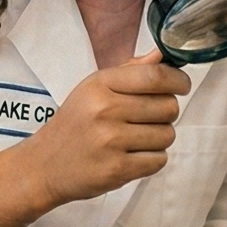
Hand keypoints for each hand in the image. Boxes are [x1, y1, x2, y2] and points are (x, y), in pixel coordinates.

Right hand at [0, 54, 190, 226]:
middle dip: (166, 112)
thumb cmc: (74, 124)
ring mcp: (111, 142)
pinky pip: (159, 160)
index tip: (182, 86)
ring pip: (167, 135)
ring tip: (137, 138)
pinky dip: (152, 159)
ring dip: (159, 138)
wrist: (44, 165)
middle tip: (148, 118)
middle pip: (168, 107)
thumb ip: (130, 72)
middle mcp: (105, 110)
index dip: (178, 81)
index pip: (155, 77)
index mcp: (100, 85)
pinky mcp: (117, 170)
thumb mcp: (93, 89)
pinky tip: (133, 155)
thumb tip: (163, 55)